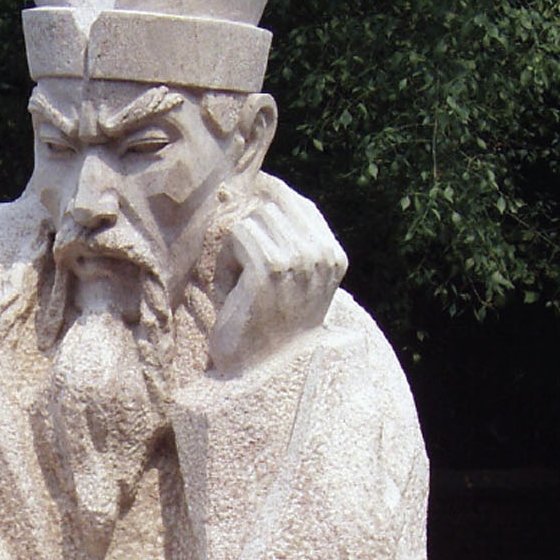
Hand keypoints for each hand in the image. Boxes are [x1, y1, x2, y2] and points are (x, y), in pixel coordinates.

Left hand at [207, 176, 346, 375]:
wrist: (260, 373)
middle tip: (243, 275)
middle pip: (271, 205)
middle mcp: (322, 256)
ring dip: (235, 250)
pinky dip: (225, 263)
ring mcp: (299, 260)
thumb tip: (262, 185)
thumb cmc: (266, 326)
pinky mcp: (270, 268)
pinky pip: (238, 235)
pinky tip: (231, 292)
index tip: (245, 230)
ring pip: (252, 219)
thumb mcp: (290, 281)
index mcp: (334, 257)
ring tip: (239, 286)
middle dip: (249, 233)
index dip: (265, 204)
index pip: (297, 203)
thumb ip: (288, 240)